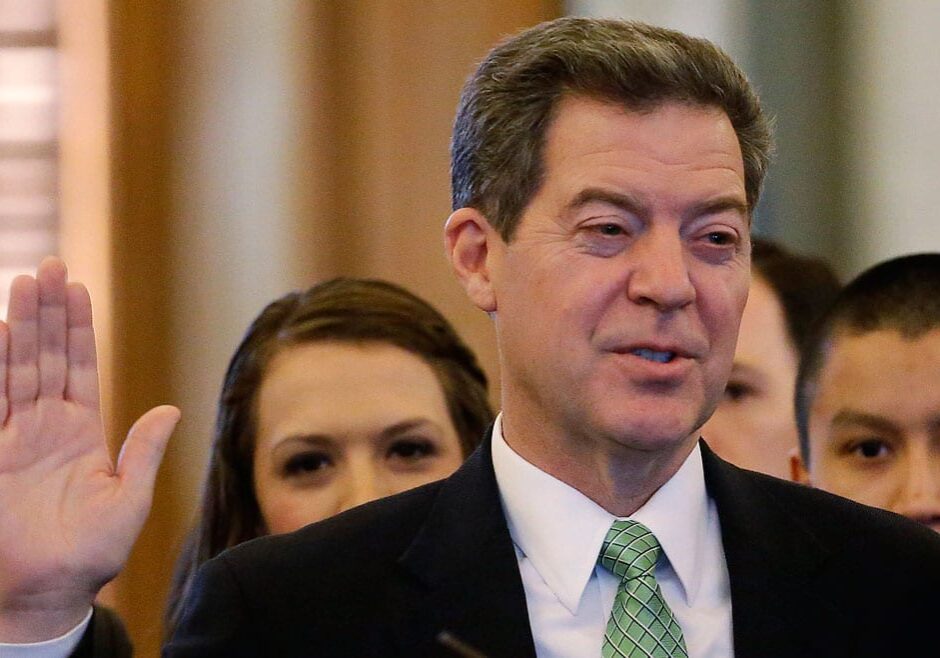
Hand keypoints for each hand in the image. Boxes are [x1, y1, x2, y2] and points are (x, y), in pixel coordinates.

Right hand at [0, 257, 178, 641]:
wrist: (47, 591)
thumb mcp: (129, 499)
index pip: (80, 366)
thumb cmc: (92, 553)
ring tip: (21, 284)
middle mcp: (47, 426)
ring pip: (16, 369)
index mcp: (83, 430)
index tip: (75, 287)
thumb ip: (144, 451)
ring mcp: (15, 437)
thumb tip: (171, 408)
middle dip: (45, 313)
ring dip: (18, 328)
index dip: (77, 328)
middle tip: (45, 266)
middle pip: (46, 356)